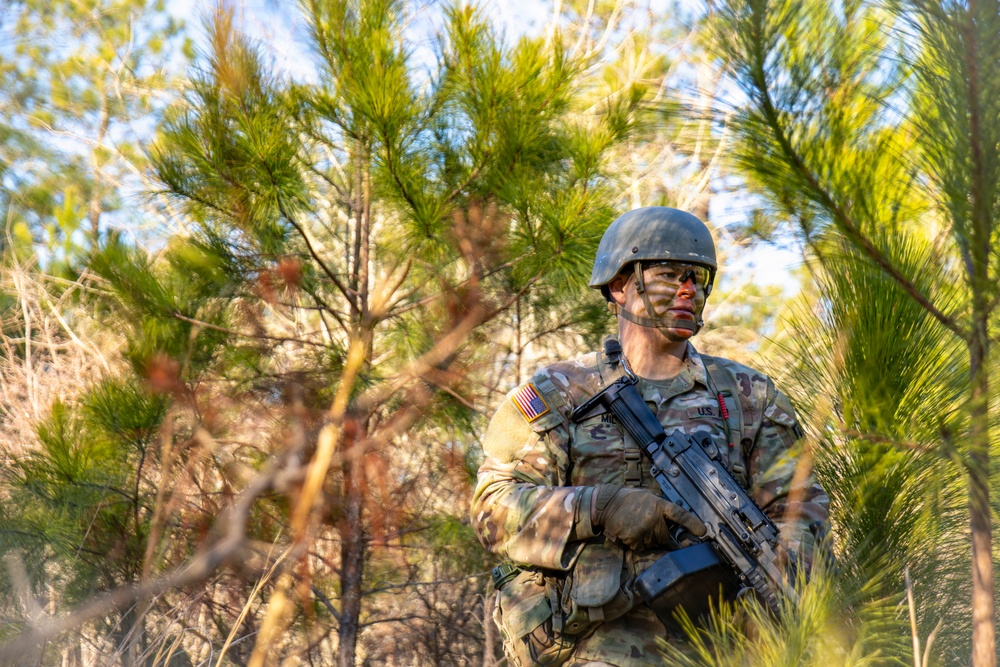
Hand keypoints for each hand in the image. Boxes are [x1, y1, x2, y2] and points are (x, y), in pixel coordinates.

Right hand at [591, 484, 706, 550]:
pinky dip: (637, 542)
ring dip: (647, 538)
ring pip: (653, 543)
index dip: (692, 524)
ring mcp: (644, 530)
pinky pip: (642, 547)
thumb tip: (675, 521)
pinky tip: (630, 530)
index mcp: (659, 505)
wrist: (607, 504)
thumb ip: (661, 508)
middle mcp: (654, 518)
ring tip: (636, 525)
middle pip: (666, 536)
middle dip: (660, 534)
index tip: (703, 532)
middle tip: (645, 523)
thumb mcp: (648, 497)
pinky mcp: (635, 539)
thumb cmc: (628, 499)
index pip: (680, 514)